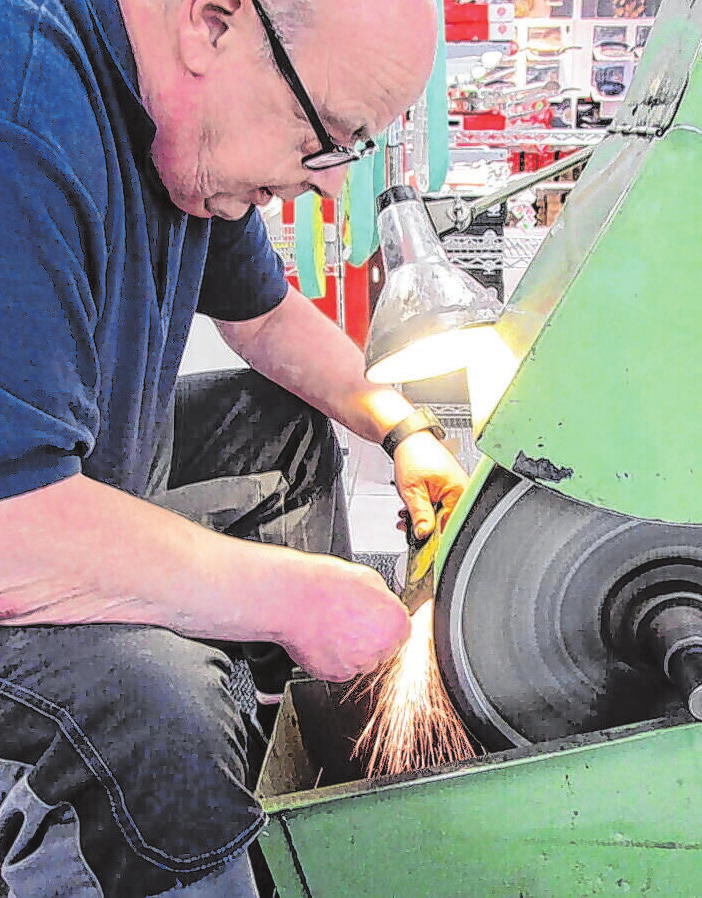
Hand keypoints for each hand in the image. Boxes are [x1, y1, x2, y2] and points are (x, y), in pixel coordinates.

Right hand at [274, 553, 410, 681]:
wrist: (293, 599)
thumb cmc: (325, 585)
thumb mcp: (367, 577)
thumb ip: (383, 598)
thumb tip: (383, 603)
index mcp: (395, 621)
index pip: (401, 630)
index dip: (385, 623)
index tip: (374, 618)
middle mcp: (382, 647)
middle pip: (384, 648)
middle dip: (370, 636)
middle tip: (349, 619)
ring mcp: (359, 663)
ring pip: (362, 660)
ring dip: (352, 649)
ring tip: (333, 626)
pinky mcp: (336, 674)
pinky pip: (341, 668)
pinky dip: (334, 657)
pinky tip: (323, 637)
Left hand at [393, 431, 470, 538]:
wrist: (410, 438)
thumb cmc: (414, 455)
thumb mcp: (412, 489)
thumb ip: (420, 514)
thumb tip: (424, 534)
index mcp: (460, 491)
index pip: (451, 524)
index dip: (434, 534)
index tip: (420, 539)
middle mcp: (463, 491)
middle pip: (447, 521)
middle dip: (425, 525)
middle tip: (407, 524)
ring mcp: (457, 489)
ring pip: (442, 514)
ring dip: (423, 517)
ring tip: (406, 513)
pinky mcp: (450, 488)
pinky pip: (440, 506)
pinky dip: (425, 509)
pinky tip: (412, 508)